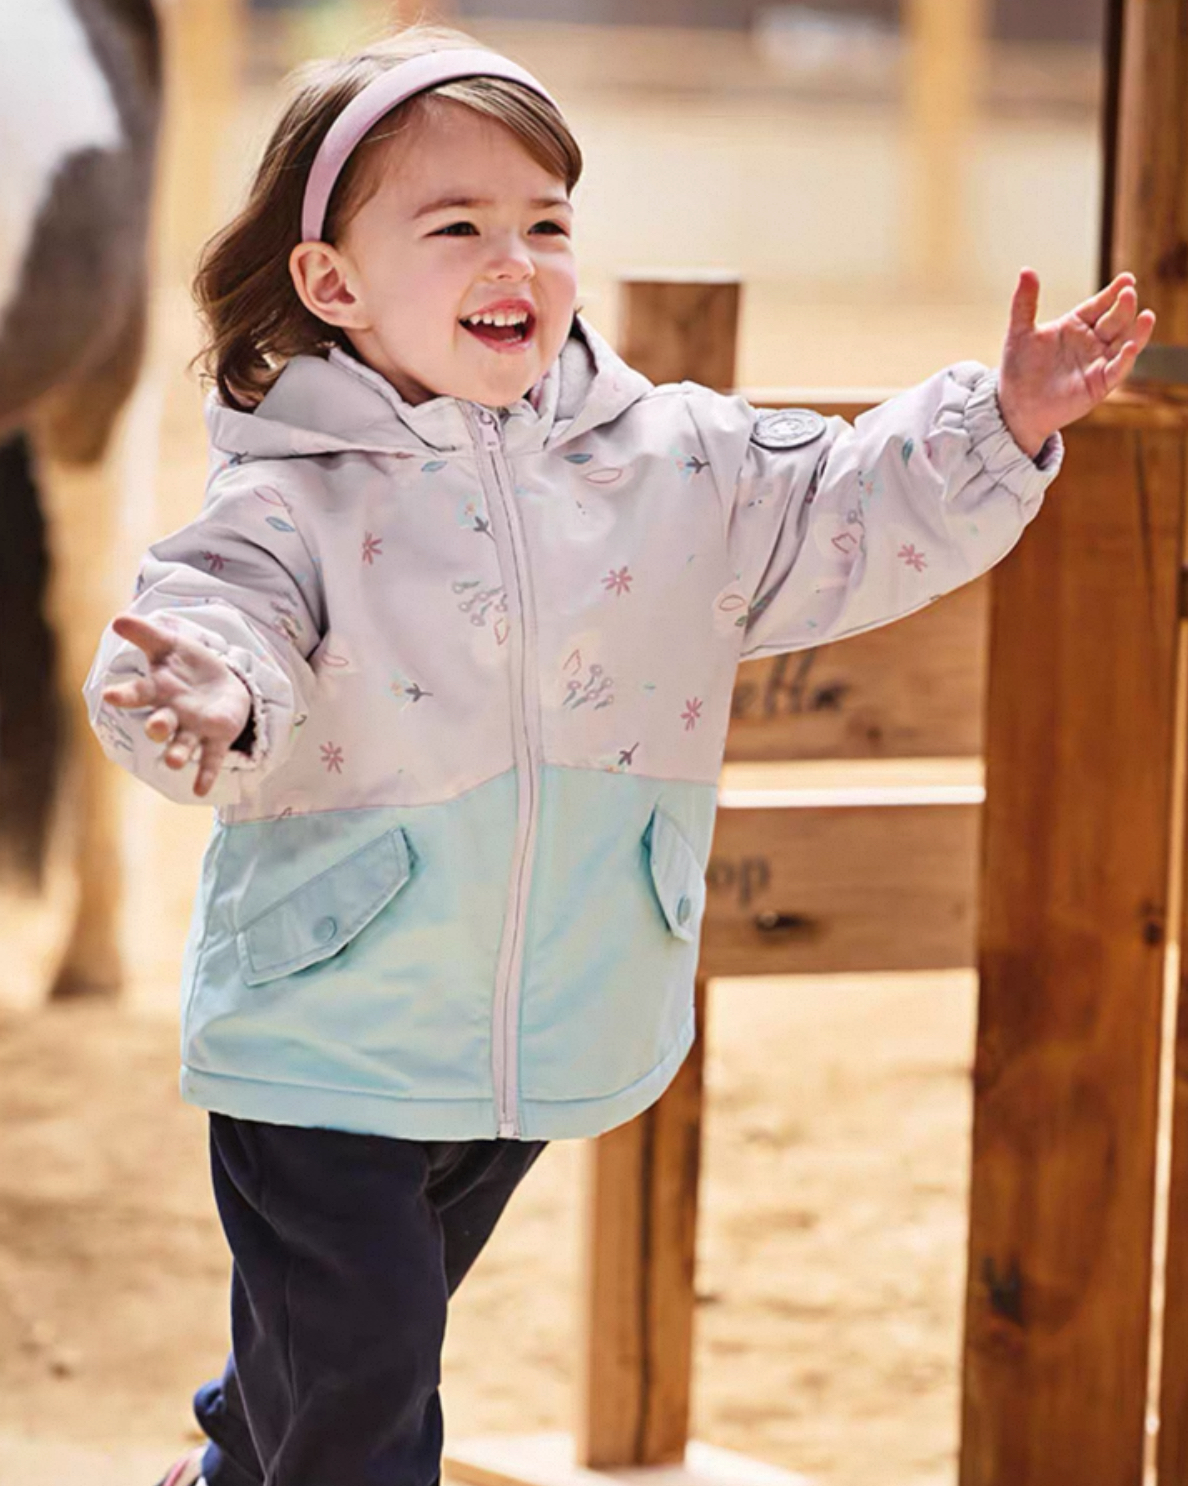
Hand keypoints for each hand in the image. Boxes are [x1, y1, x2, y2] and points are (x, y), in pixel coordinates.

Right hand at [102, 613, 252, 796]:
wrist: (222, 684)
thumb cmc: (188, 666)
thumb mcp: (170, 645)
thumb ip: (146, 634)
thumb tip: (118, 618)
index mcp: (159, 690)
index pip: (139, 693)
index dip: (125, 695)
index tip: (110, 695)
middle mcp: (173, 714)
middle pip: (161, 723)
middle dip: (158, 727)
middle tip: (154, 728)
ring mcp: (194, 728)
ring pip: (183, 744)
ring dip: (177, 753)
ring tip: (173, 763)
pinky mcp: (217, 738)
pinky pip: (210, 759)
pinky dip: (205, 775)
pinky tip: (200, 790)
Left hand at [998, 269, 1156, 457]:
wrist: (1014, 406)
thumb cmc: (1018, 368)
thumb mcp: (1019, 332)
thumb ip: (1024, 303)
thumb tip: (1026, 270)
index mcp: (1075, 325)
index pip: (1099, 304)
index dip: (1113, 292)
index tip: (1127, 279)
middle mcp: (1091, 342)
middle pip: (1114, 320)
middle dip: (1123, 307)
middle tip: (1128, 293)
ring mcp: (1097, 363)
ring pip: (1124, 343)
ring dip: (1136, 331)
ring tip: (1146, 316)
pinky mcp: (1098, 385)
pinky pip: (1116, 370)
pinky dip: (1124, 359)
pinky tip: (1129, 347)